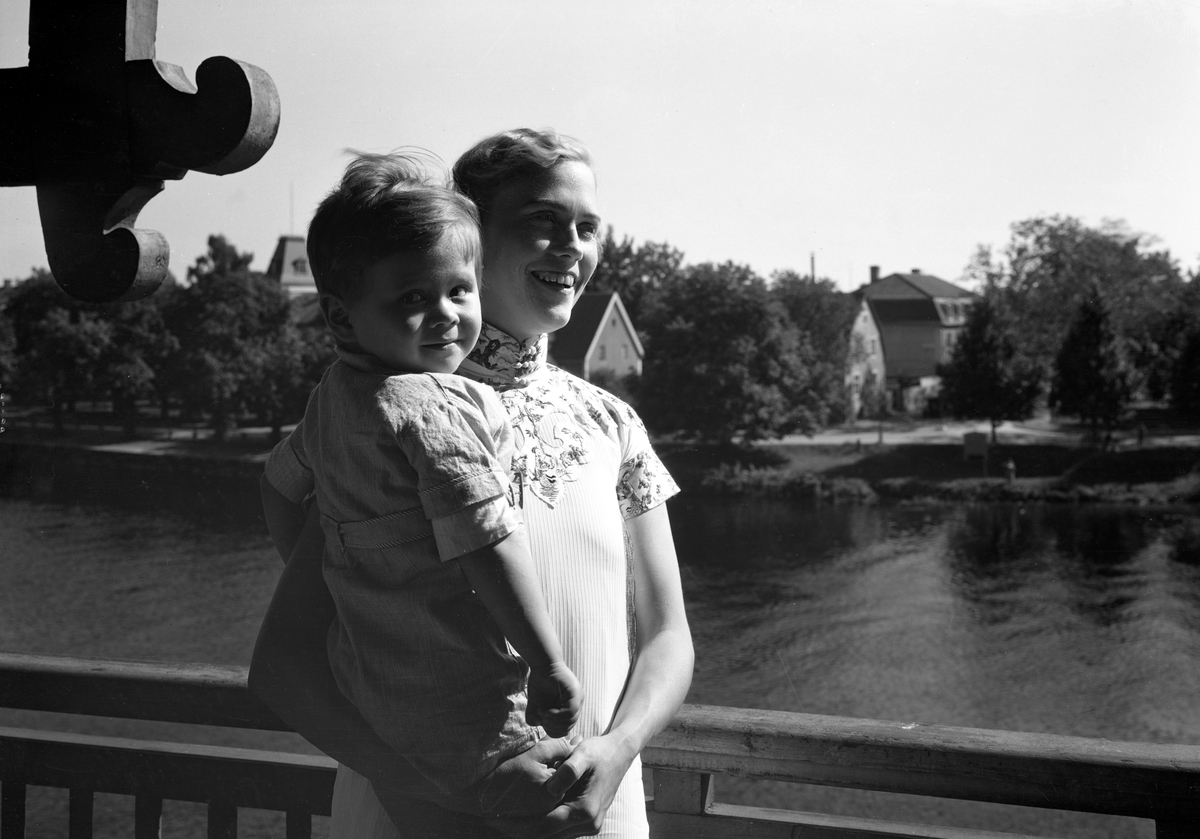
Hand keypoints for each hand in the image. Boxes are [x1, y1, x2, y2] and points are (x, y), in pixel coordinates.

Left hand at [489, 733, 634, 838]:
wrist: (620, 754)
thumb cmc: (599, 752)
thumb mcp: (583, 754)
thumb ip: (568, 770)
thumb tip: (551, 788)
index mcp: (585, 810)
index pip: (545, 825)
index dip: (519, 826)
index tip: (496, 821)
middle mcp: (588, 824)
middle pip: (547, 836)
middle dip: (519, 832)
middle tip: (492, 824)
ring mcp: (589, 826)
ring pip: (553, 837)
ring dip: (529, 832)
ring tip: (502, 824)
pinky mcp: (587, 823)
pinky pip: (560, 832)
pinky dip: (541, 828)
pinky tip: (523, 820)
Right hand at [526, 661, 582, 737]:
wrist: (543, 664)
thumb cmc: (539, 683)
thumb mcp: (535, 705)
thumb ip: (536, 717)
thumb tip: (541, 724)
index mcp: (568, 710)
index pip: (564, 730)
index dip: (552, 730)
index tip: (542, 720)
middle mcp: (575, 706)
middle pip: (567, 728)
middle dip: (551, 727)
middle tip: (542, 717)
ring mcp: (577, 700)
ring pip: (569, 722)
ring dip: (552, 722)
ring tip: (543, 713)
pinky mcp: (575, 694)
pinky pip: (569, 712)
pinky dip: (555, 715)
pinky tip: (547, 710)